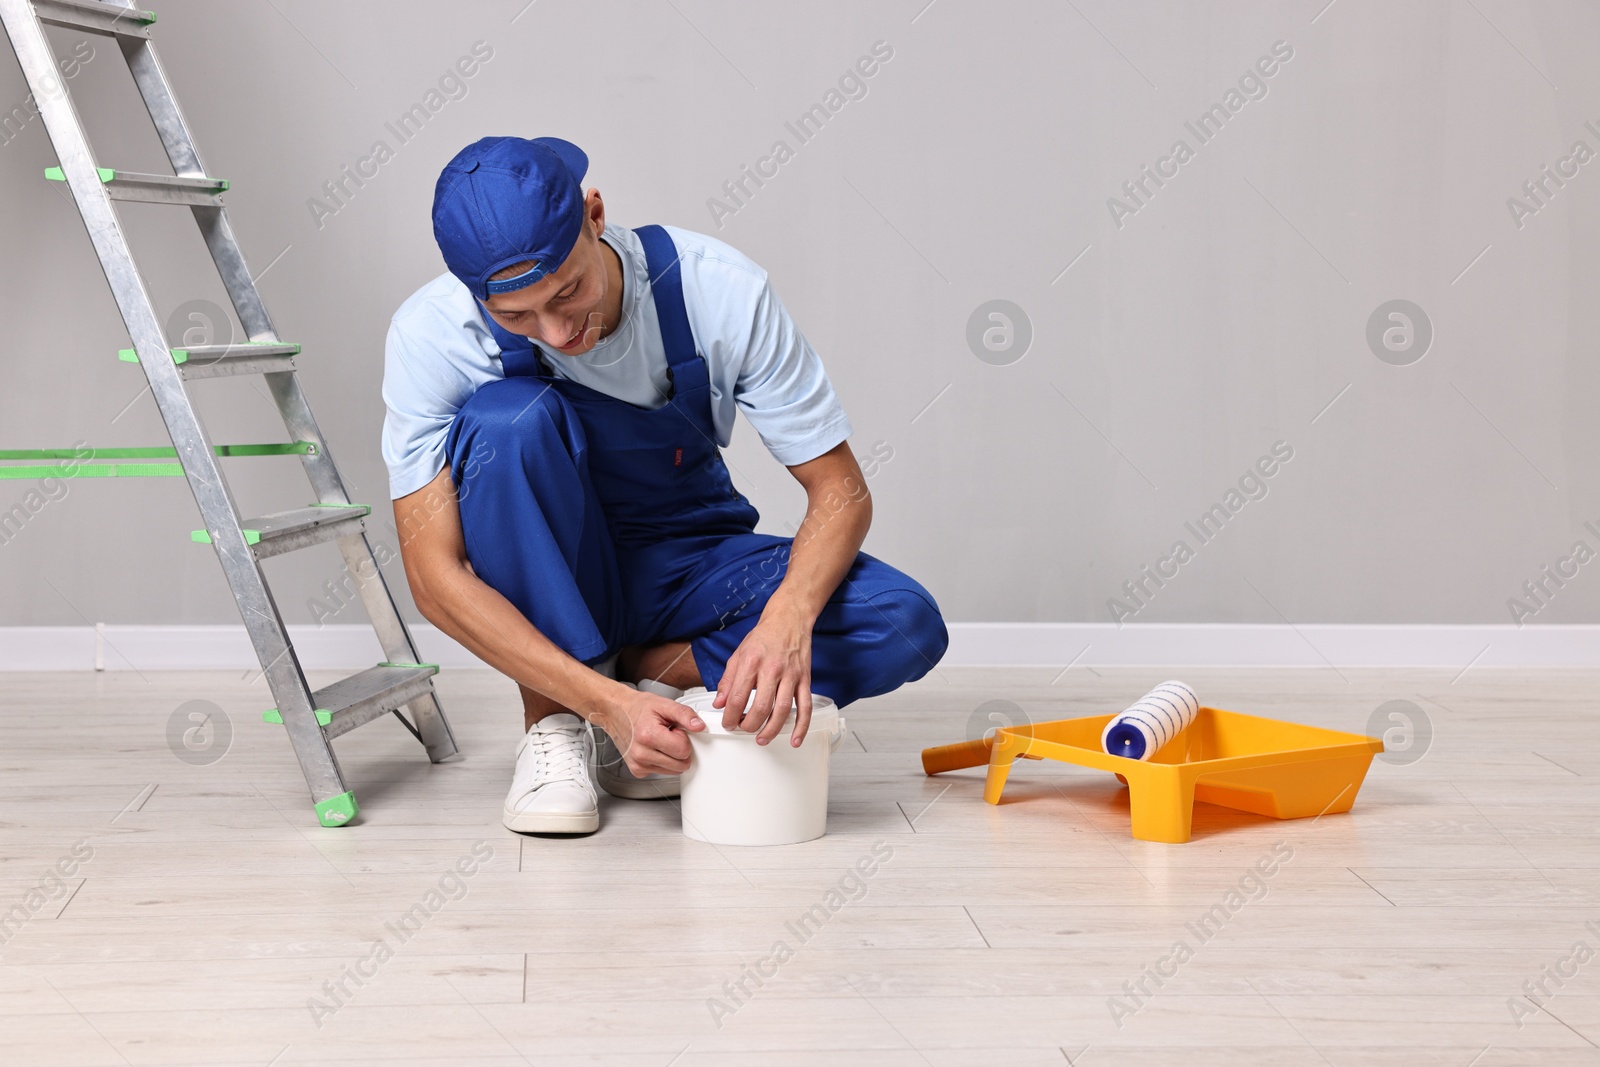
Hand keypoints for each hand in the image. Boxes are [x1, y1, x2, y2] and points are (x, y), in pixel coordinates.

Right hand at [598, 687, 705, 776]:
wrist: (616, 712)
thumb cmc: (637, 708)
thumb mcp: (664, 704)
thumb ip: (684, 714)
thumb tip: (699, 726)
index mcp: (648, 736)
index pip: (683, 750)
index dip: (683, 738)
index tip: (674, 730)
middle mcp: (641, 754)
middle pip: (680, 764)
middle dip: (679, 749)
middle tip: (668, 735)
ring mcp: (638, 764)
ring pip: (673, 770)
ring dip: (671, 756)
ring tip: (659, 740)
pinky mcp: (637, 771)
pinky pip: (662, 771)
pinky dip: (662, 761)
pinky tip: (653, 748)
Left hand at [714, 602, 813, 746]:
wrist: (789, 619)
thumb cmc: (764, 637)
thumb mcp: (738, 654)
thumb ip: (728, 680)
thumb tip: (719, 703)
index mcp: (751, 662)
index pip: (737, 698)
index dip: (730, 716)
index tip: (728, 723)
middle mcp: (772, 668)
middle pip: (760, 707)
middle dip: (749, 725)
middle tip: (743, 729)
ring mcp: (791, 675)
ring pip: (782, 710)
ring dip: (771, 730)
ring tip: (762, 739)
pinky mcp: (805, 679)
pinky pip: (805, 707)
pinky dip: (801, 726)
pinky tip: (795, 740)